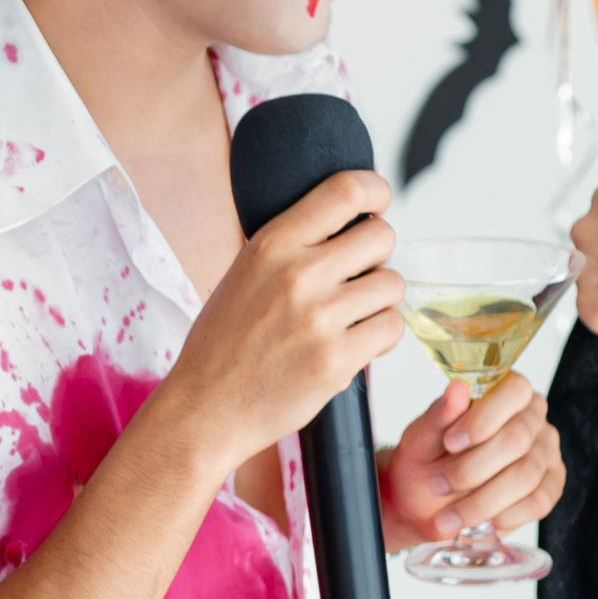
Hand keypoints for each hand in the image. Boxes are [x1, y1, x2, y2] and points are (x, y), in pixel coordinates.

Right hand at [144, 169, 403, 468]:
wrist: (204, 407)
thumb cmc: (224, 342)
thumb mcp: (244, 272)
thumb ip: (291, 245)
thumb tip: (348, 220)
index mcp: (271, 245)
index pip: (346, 191)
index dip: (375, 190)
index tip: (379, 202)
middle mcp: (297, 275)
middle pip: (381, 237)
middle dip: (378, 255)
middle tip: (358, 275)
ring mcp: (319, 319)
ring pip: (392, 285)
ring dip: (380, 299)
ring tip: (352, 315)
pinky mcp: (337, 360)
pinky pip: (391, 328)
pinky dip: (380, 335)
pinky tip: (354, 342)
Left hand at [382, 372, 563, 547]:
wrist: (425, 502)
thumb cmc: (426, 461)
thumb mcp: (421, 439)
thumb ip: (438, 416)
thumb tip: (456, 389)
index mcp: (505, 394)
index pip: (514, 390)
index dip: (483, 418)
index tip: (450, 443)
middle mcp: (533, 419)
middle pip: (517, 439)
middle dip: (472, 468)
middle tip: (439, 485)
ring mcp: (546, 453)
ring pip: (525, 475)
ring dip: (481, 501)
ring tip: (448, 516)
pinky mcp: (551, 486)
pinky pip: (538, 502)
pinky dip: (504, 515)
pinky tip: (481, 521)